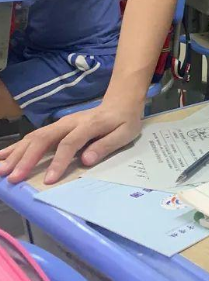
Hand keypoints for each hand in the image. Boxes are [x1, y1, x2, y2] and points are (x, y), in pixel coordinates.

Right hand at [0, 99, 143, 184]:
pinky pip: (33, 136)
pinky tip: (2, 156)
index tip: (48, 180)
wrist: (120, 101)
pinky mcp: (54, 127)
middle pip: (44, 139)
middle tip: (12, 177)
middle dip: (27, 159)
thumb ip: (106, 145)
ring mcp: (60, 124)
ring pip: (34, 137)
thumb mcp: (125, 133)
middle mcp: (69, 123)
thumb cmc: (124, 120)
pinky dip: (17, 146)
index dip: (58, 162)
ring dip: (17, 153)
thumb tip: (86, 160)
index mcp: (88, 125)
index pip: (69, 143)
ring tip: (1, 170)